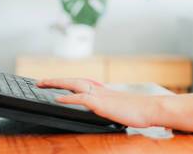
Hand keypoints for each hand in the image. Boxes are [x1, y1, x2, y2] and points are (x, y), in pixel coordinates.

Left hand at [36, 78, 158, 127]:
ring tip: (43, 83)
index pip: (81, 83)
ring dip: (57, 83)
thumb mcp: (121, 108)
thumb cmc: (140, 111)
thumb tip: (106, 110)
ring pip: (74, 84)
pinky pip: (81, 98)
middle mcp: (100, 90)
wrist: (152, 109)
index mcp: (104, 92)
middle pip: (73, 80)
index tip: (54, 83)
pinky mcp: (102, 104)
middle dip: (56, 80)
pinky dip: (68, 98)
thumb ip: (111, 107)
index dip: (66, 82)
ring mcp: (101, 96)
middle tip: (40, 81)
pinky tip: (57, 99)